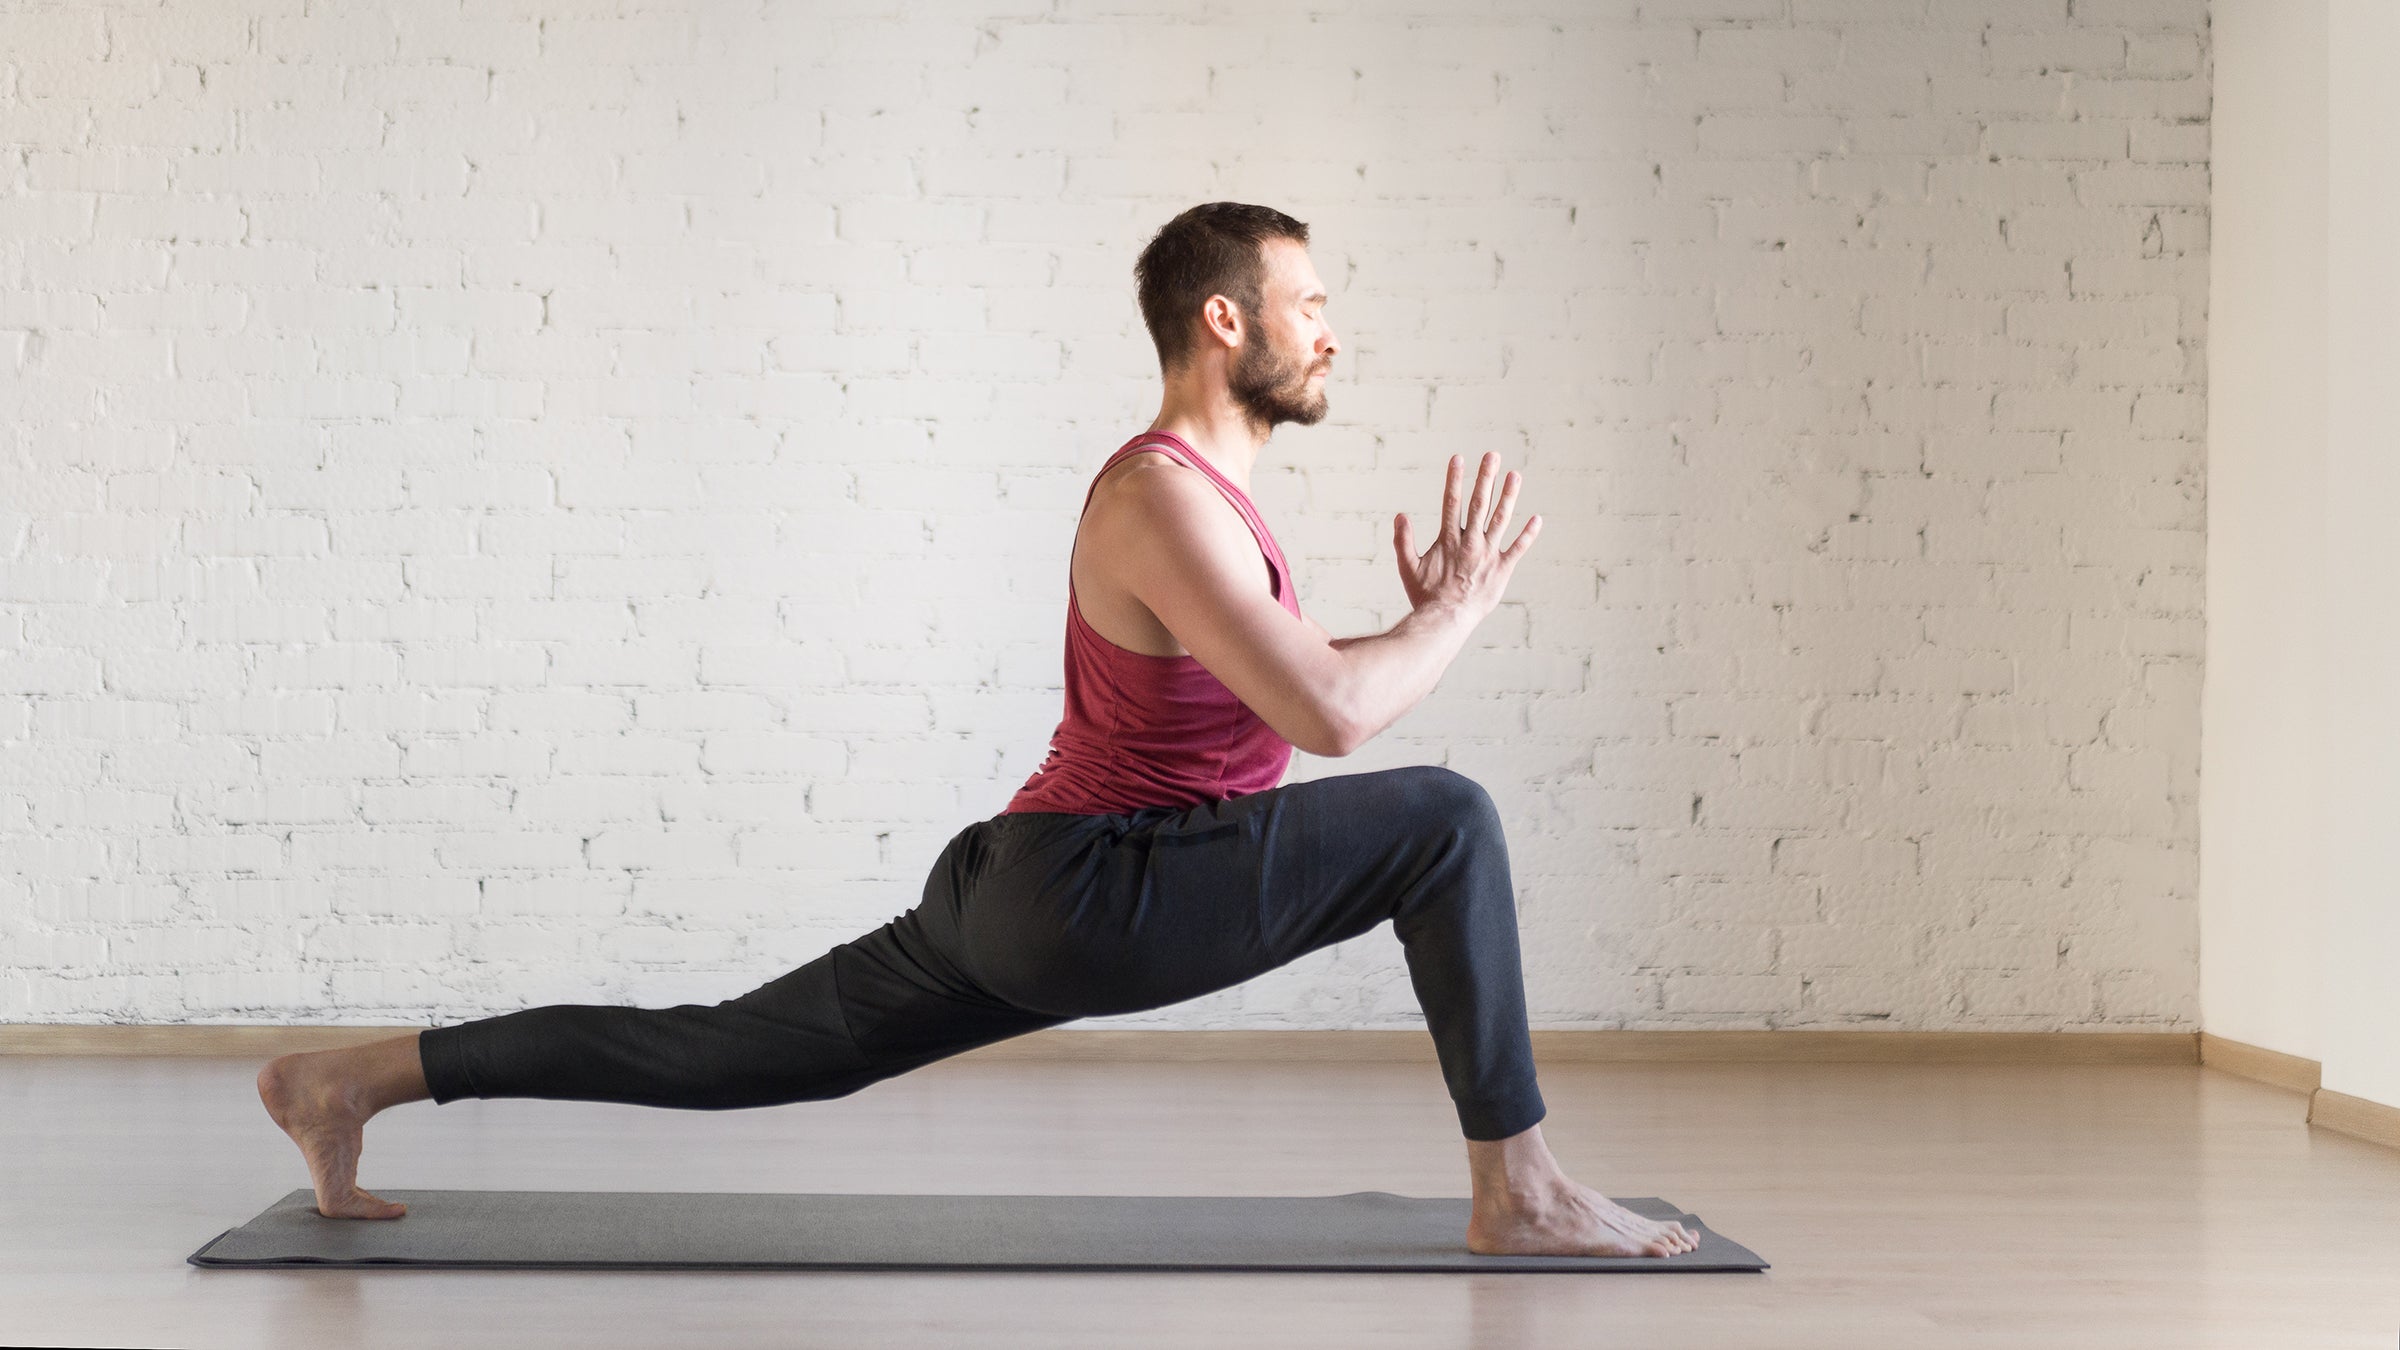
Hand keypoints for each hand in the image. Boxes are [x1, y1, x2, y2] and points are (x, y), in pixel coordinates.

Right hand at [1393, 451, 1540, 620]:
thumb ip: (1404, 540)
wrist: (1446, 620)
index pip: (1452, 502)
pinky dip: (1528, 534)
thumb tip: (1400, 516)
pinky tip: (1537, 519)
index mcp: (1448, 540)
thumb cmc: (1425, 596)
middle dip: (1486, 477)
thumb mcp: (1407, 567)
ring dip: (1509, 496)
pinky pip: (1518, 549)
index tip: (1459, 458)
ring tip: (1515, 475)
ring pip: (1501, 520)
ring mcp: (1488, 555)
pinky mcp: (1502, 570)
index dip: (1455, 479)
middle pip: (1480, 503)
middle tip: (1493, 455)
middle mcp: (1470, 542)